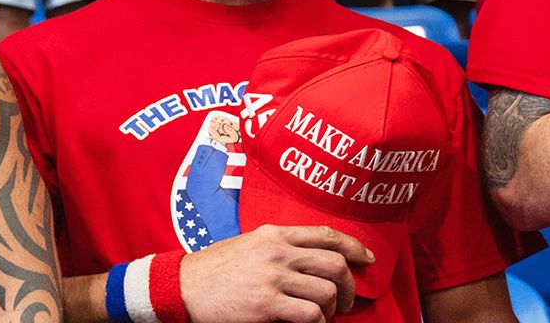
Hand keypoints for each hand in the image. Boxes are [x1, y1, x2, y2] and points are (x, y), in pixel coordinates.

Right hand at [180, 224, 373, 322]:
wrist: (182, 287)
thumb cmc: (213, 269)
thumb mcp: (247, 245)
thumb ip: (277, 246)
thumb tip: (310, 259)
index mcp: (273, 234)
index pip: (326, 234)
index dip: (354, 247)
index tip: (367, 260)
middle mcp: (277, 252)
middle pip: (335, 264)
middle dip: (350, 286)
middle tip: (347, 302)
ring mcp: (273, 278)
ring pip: (328, 292)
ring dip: (333, 309)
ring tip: (323, 316)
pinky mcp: (267, 305)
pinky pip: (312, 315)